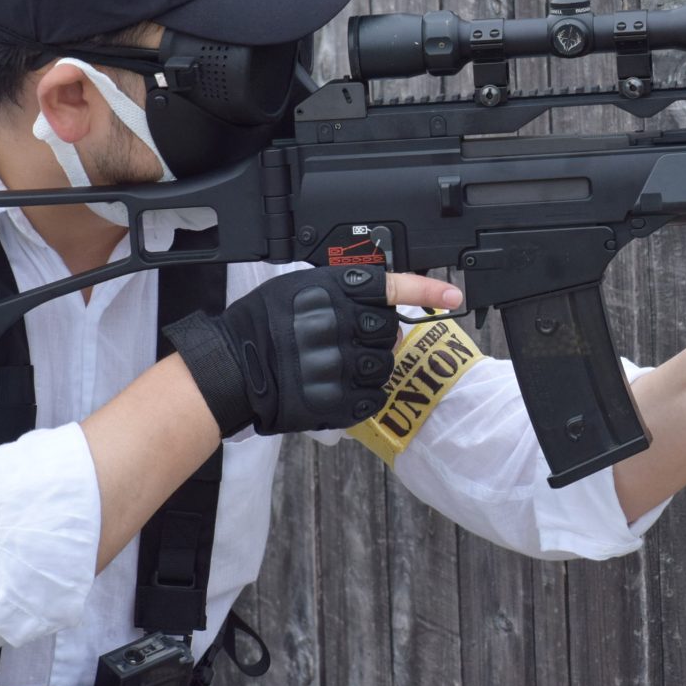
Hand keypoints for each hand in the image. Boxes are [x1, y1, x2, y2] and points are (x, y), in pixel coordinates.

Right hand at [163, 267, 461, 435]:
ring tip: (340, 366)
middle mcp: (344, 324)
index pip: (393, 285)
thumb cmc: (260, 323)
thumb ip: (341, 290)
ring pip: (385, 367)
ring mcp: (343, 364)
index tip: (454, 295)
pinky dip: (364, 395)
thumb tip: (379, 299)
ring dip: (371, 367)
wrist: (232, 368)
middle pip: (391, 332)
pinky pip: (373, 397)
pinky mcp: (339, 399)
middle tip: (353, 341)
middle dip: (379, 337)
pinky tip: (340, 387)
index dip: (427, 290)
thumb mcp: (298, 287)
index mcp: (335, 292)